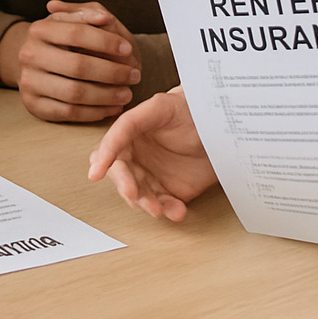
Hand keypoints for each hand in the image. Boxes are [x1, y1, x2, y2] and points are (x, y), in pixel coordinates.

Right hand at [0, 0, 141, 122]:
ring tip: (127, 93)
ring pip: (74, 93)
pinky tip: (113, 107)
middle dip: (112, 72)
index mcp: (39, 29)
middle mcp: (29, 55)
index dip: (105, 41)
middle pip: (77, 66)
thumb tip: (103, 18)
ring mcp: (29, 82)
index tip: (128, 49)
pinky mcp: (34, 106)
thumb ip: (90, 14)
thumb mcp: (75, 20)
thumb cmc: (63, 39)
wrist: (36, 63)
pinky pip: (69, 113)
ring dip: (107, 95)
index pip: (76, 33)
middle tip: (135, 75)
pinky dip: (95, 112)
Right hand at [87, 88, 216, 219]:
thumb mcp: (160, 106)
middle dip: (125, 186)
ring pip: (138, 196)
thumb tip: (109, 143)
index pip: (111, 147)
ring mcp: (152, 176)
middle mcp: (137, 156)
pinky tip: (177, 211)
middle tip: (133, 193)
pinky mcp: (170, 192)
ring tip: (160, 209)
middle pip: (121, 175)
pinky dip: (169, 211)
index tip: (95, 174)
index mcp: (130, 133)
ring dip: (146, 204)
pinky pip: (163, 206)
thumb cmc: (190, 110)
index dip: (103, 159)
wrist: (222, 128)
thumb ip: (131, 121)